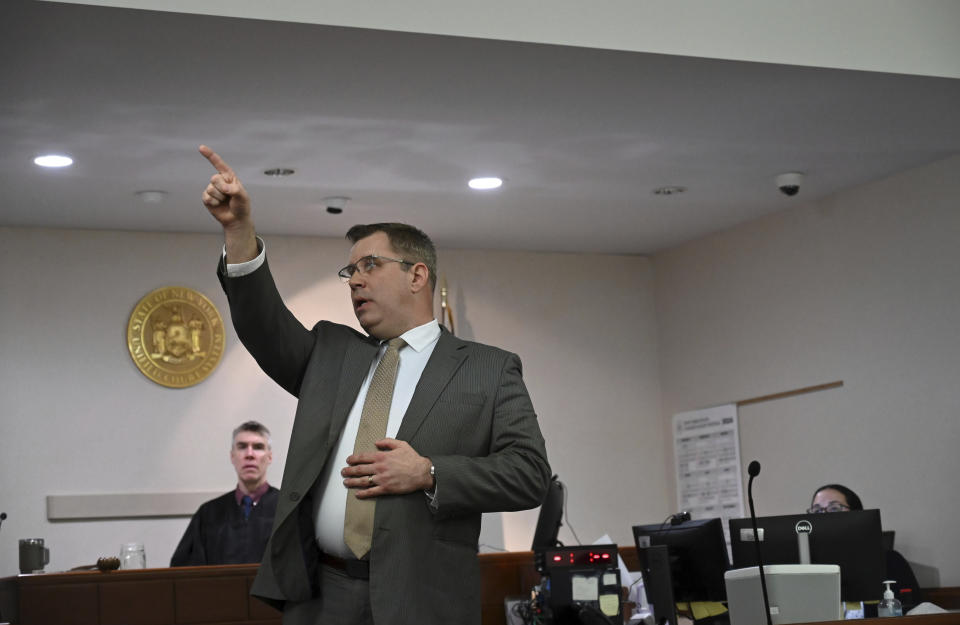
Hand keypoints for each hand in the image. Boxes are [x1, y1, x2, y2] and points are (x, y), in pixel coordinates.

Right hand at [199, 145, 257, 261]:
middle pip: (214, 178)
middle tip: (229, 195)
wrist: (236, 219)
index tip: (201, 148)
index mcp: (229, 177)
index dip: (210, 155)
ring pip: (211, 189)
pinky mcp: (207, 197)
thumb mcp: (242, 196)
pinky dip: (214, 202)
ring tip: (225, 201)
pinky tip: (218, 205)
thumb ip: (234, 190)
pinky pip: (207, 197)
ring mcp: (212, 189)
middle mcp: (220, 181)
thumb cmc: (241, 206)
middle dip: (222, 188)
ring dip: (219, 197)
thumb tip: (223, 187)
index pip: (219, 164)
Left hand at [342, 439, 432, 498]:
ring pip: (363, 481)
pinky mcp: (386, 488)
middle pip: (360, 469)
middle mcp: (380, 468)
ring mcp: (382, 479)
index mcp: (382, 457)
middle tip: (343, 471)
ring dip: (352, 482)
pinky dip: (363, 493)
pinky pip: (372, 492)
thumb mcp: (401, 444)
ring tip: (346, 482)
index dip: (354, 459)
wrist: (422, 472)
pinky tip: (357, 494)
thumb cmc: (413, 459)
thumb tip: (376, 442)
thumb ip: (387, 442)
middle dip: (349, 470)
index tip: (348, 460)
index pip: (363, 457)